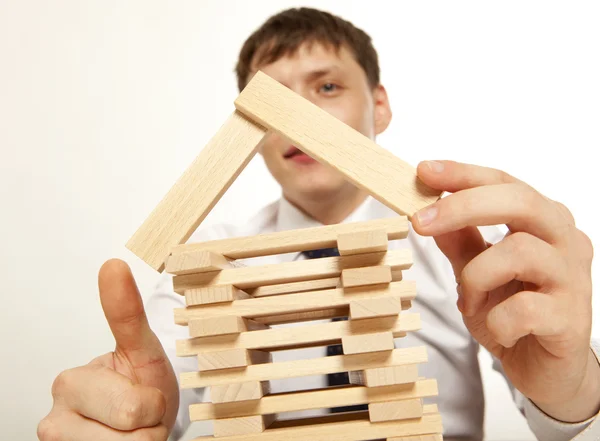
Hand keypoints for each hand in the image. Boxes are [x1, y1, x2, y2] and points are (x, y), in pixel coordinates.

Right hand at [37, 259, 178, 439]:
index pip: (134, 408)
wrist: (144, 417)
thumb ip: (126, 312)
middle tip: (143, 413)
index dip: (153, 405)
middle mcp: (55, 421)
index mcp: (69, 384)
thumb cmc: (142, 382)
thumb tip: (112, 265)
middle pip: (130, 436)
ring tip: (134, 430)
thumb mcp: (142, 347)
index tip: (143, 394)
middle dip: (149, 425)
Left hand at [412, 160, 598, 422]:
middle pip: (520, 202)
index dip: (463, 174)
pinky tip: (498, 328)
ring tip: (470, 301)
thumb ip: (461, 241)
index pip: (505, 183)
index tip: (423, 170)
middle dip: (462, 207)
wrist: (544, 369)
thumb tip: (431, 208)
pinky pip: (523, 308)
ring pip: (518, 252)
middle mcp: (564, 241)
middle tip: (420, 222)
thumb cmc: (513, 313)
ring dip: (476, 277)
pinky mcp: (571, 318)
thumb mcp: (476, 273)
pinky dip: (496, 319)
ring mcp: (572, 278)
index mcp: (542, 222)